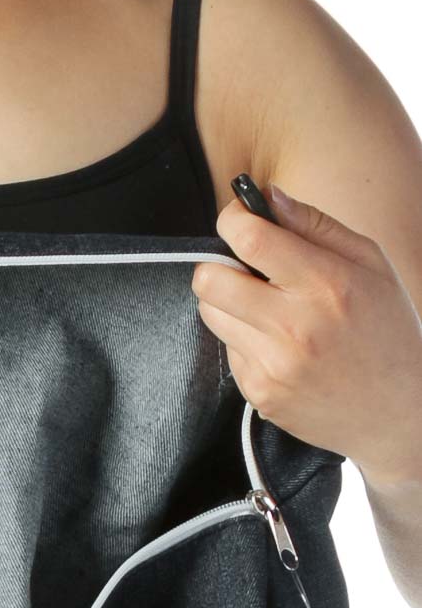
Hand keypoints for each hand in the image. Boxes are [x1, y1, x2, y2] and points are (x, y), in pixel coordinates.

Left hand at [190, 184, 421, 484]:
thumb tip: (267, 196)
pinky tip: (279, 346)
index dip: (231, 220)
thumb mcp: (371, 264)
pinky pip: (227, 352)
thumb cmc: (387, 329)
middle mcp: (295, 326)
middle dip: (218, 264)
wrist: (397, 412)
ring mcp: (273, 365)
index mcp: (326, 284)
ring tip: (266, 308)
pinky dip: (244, 342)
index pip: (249, 239)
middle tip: (243, 268)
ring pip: (211, 314)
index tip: (237, 220)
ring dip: (228, 303)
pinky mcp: (259, 394)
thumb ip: (315, 225)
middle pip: (209, 279)